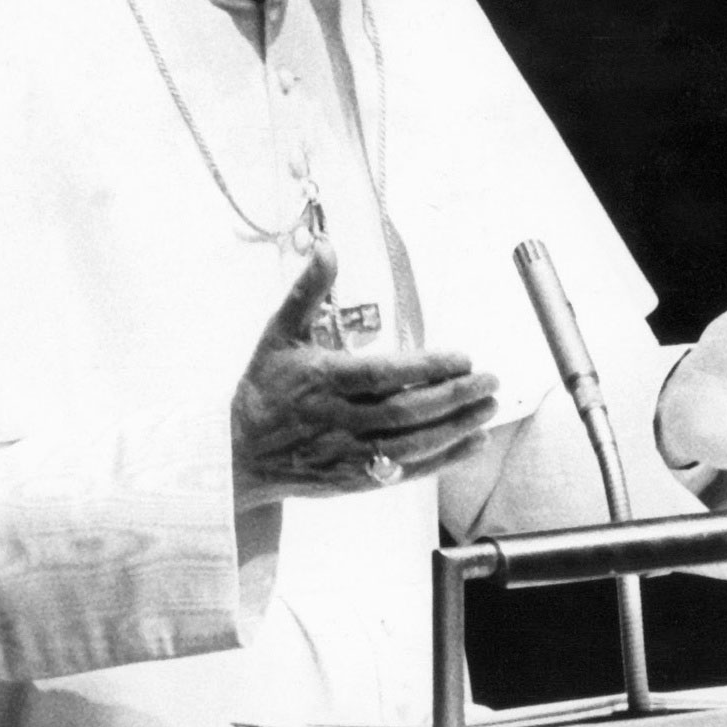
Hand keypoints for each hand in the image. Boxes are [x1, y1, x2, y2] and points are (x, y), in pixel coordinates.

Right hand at [230, 236, 498, 509]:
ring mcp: (345, 453)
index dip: (426, 368)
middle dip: (453, 398)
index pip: (382, 375)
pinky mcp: (353, 480)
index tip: (463, 357)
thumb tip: (327, 247)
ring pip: (410, 445)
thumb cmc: (264, 387)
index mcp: (322, 380)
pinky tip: (474, 442)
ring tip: (489, 407)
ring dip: (455, 428)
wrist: (236, 454)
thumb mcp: (279, 334)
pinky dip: (443, 459)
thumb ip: (307, 292)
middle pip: (404, 413)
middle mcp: (336, 419)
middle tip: (489, 381)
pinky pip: (405, 472)